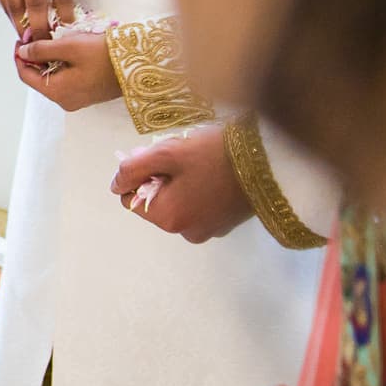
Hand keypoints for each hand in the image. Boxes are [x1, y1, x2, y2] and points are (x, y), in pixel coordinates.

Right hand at [0, 0, 76, 35]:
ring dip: (23, 26)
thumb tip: (60, 16)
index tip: (68, 29)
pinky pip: (4, 1)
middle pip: (35, 2)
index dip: (65, 14)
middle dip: (41, 26)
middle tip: (46, 43)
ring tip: (31, 40)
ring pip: (15, 5)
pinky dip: (12, 16)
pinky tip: (18, 25)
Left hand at [15, 32, 120, 110]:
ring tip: (52, 38)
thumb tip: (22, 51)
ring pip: (52, 77)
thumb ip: (42, 49)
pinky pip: (66, 79)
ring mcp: (77, 99)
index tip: (21, 37)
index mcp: (57, 92)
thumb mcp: (69, 47)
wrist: (139, 65)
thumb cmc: (103, 55)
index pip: (25, 75)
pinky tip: (66, 49)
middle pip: (38, 77)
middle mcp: (65, 100)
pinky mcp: (87, 94)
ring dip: (48, 59)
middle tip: (36, 34)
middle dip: (34, 56)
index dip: (19, 55)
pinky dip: (61, 64)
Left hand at [111, 125, 252, 242]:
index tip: (159, 157)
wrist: (269, 160)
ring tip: (201, 162)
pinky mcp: (225, 223)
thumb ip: (133, 168)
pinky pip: (197, 204)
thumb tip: (116, 185)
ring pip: (177, 201)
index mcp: (169, 219)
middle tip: (181, 156)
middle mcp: (187, 232)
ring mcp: (208, 230)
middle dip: (160, 177)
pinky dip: (198, 188)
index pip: (131, 199)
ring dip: (179, 181)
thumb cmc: (215, 154)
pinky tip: (214, 171)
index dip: (139, 174)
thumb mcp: (166, 153)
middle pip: (155, 201)